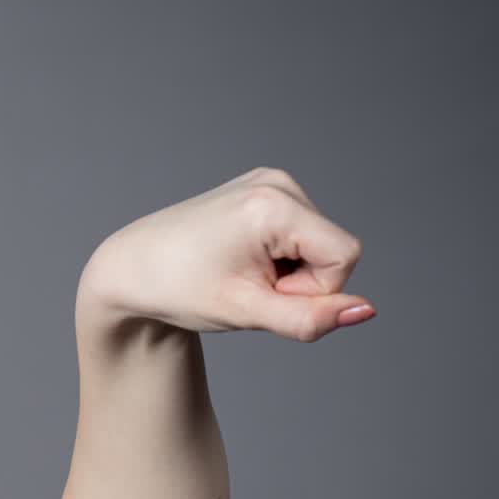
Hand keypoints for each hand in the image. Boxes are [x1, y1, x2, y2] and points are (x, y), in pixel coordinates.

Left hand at [81, 166, 373, 342]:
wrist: (132, 269)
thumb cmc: (179, 291)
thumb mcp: (246, 312)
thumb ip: (309, 318)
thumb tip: (366, 311)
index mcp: (274, 204)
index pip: (344, 256)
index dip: (313, 290)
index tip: (262, 294)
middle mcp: (277, 182)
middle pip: (334, 249)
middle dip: (298, 281)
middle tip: (244, 286)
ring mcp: (270, 181)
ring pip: (318, 243)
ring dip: (287, 270)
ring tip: (237, 272)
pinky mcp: (263, 188)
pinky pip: (300, 232)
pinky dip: (278, 256)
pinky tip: (239, 258)